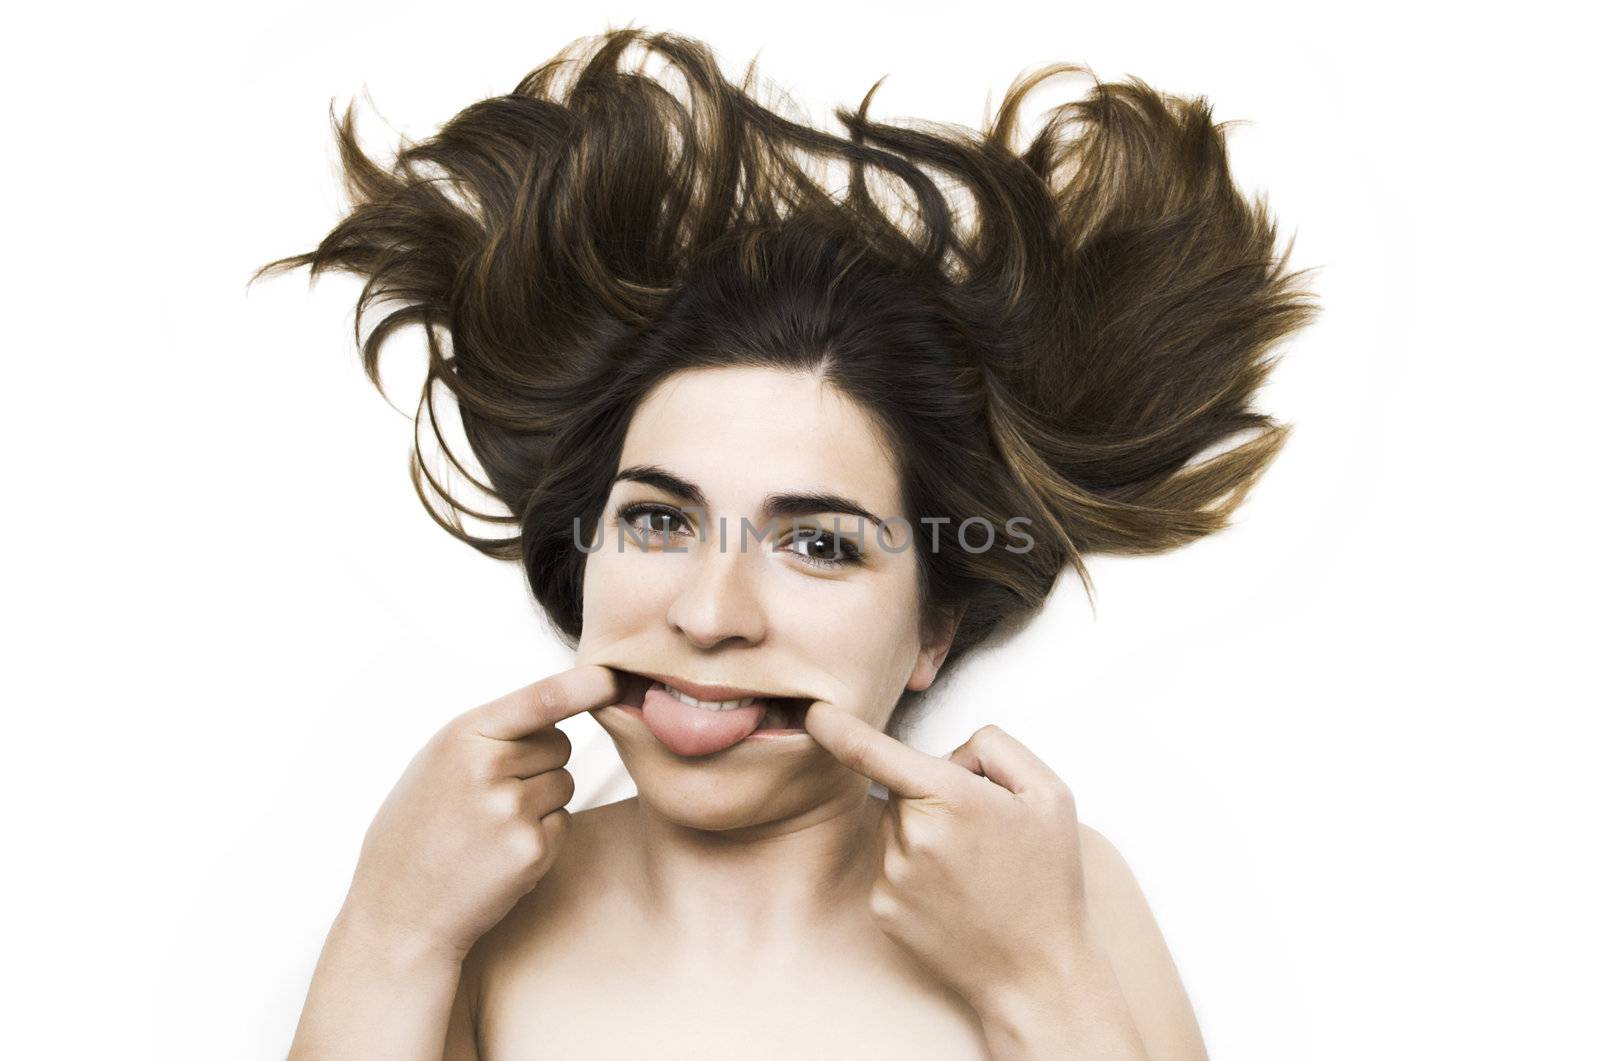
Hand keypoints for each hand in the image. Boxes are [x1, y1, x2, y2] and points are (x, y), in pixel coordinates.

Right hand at [339, 664, 621, 962]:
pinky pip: (564, 823)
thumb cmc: (418, 831)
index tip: (615, 677)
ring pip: (564, 783)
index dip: (584, 685)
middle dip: (540, 762)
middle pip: (560, 744)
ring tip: (490, 827)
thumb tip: (560, 706)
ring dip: (541, 801)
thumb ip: (490, 734)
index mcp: (462, 737)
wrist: (397, 912)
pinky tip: (499, 854)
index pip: (540, 699)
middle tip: (492, 794)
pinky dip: (543, 836)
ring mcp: (511, 810)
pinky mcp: (531, 850)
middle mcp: (488, 767)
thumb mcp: (436, 764)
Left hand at [804, 704, 1103, 1013]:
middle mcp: (913, 836)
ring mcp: (893, 876)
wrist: (1038, 973)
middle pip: (903, 788)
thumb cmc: (1049, 882)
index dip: (837, 727)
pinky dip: (917, 871)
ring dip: (924, 833)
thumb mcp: (1050, 795)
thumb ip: (995, 749)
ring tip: (974, 869)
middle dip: (934, 794)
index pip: (873, 752)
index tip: (814, 712)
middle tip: (984, 832)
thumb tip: (950, 753)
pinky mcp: (882, 908)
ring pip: (897, 827)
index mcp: (952, 800)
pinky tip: (954, 894)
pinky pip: (891, 865)